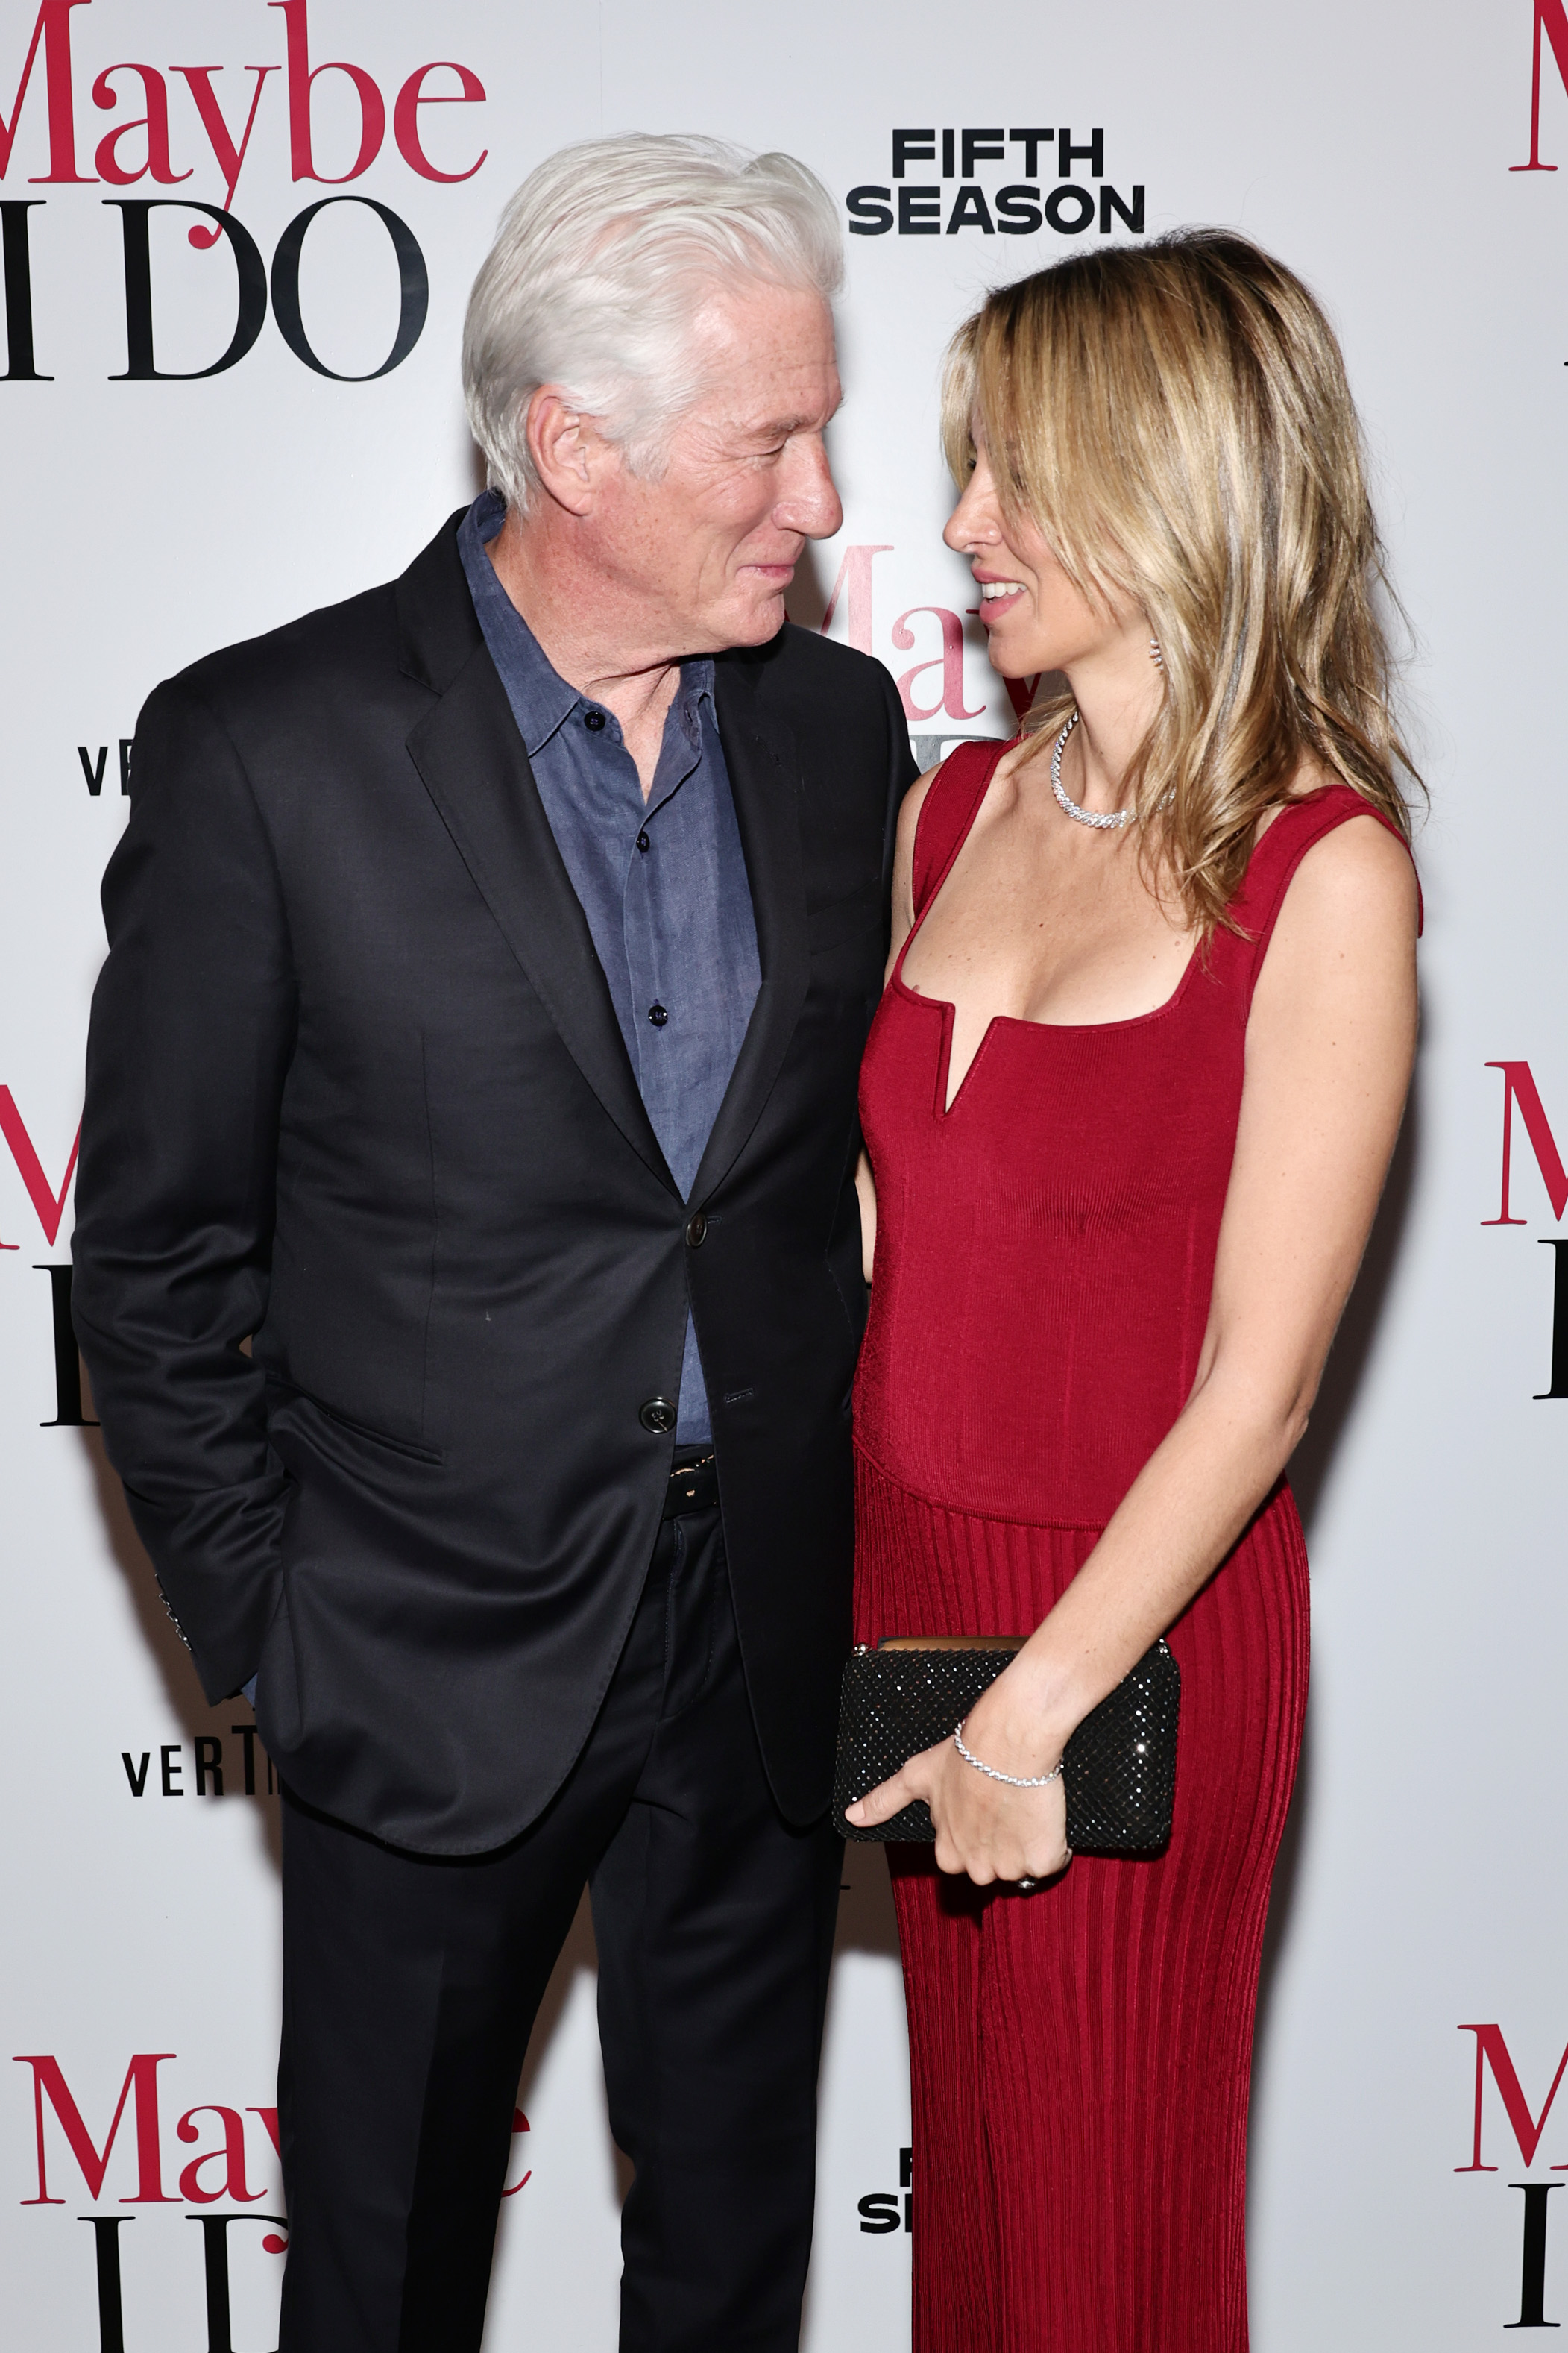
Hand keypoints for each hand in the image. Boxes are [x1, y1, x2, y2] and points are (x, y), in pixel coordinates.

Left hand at [845, 1700, 1070, 1886]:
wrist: (1008, 1739)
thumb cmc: (964, 1754)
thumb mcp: (916, 1776)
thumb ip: (883, 1801)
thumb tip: (852, 1816)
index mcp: (947, 1853)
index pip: (962, 1859)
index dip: (975, 1831)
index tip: (982, 1807)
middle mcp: (976, 1868)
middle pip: (995, 1866)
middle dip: (1002, 1841)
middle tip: (1004, 1805)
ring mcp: (1010, 1867)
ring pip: (1023, 1865)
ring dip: (1027, 1842)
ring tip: (1023, 1806)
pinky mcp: (1042, 1859)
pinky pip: (1052, 1861)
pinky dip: (1053, 1844)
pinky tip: (1044, 1815)